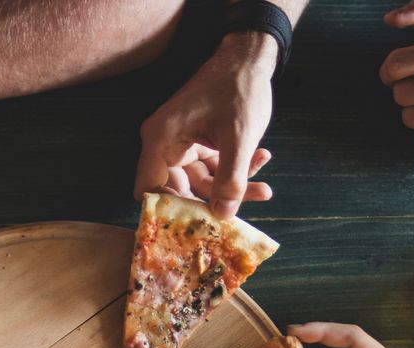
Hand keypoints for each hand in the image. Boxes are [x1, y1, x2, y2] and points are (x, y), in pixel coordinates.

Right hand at [135, 31, 276, 218]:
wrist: (249, 58)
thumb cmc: (238, 88)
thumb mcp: (238, 137)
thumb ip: (231, 179)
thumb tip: (223, 215)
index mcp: (161, 139)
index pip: (148, 189)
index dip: (168, 210)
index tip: (196, 223)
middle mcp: (166, 144)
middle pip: (179, 191)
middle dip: (211, 203)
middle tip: (238, 216)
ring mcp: (183, 145)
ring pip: (203, 183)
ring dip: (233, 187)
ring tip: (265, 189)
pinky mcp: (200, 144)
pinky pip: (214, 169)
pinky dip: (236, 171)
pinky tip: (261, 159)